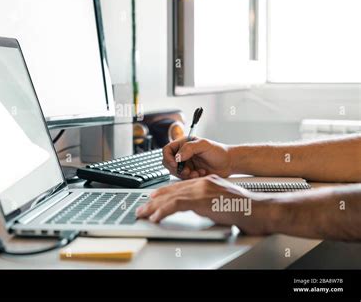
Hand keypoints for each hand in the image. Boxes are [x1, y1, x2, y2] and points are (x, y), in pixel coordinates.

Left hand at [136, 175, 273, 234]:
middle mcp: (202, 182)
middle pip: (172, 190)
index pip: (180, 186)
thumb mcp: (223, 201)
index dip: (163, 193)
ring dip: (154, 207)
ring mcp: (201, 190)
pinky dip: (163, 211)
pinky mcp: (201, 200)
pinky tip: (156, 218)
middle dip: (154, 200)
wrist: (258, 210)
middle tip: (142, 208)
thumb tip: (200, 208)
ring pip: (170, 197)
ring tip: (143, 214)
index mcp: (207, 181)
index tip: (152, 199)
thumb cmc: (245, 209)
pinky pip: (176, 205)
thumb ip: (209, 201)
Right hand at [162, 137, 231, 178]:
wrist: (229, 164)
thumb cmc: (218, 151)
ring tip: (196, 173)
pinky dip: (191, 178)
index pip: (167, 150)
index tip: (175, 164)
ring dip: (185, 174)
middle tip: (187, 170)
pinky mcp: (190, 173)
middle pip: (169, 163)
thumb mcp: (204, 145)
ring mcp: (186, 164)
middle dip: (177, 169)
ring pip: (176, 172)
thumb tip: (177, 156)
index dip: (168, 158)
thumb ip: (189, 148)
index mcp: (183, 144)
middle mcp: (183, 154)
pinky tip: (200, 174)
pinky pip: (184, 178)